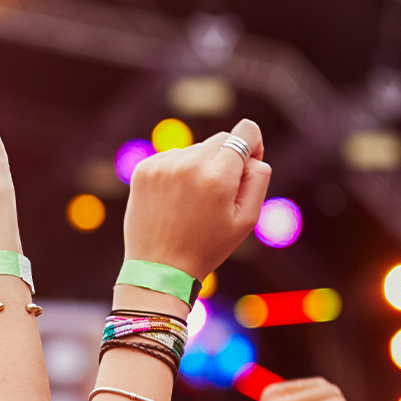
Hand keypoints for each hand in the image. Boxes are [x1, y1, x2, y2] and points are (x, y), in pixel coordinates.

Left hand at [123, 119, 270, 279]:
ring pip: (194, 150)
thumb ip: (258, 178)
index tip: (248, 163)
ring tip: (192, 204)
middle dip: (225, 161)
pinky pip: (172, 158)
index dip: (253, 145)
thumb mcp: (247, 219)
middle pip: (220, 140)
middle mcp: (188, 164)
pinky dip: (177, 172)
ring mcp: (161, 165)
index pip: (245, 133)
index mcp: (217, 176)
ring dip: (199, 168)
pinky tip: (174, 200)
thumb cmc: (208, 247)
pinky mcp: (143, 170)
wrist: (159, 268)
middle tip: (218, 196)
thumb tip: (251, 152)